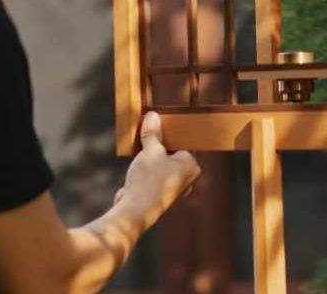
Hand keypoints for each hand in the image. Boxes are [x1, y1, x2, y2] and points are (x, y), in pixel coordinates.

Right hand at [113, 112, 199, 227]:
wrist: (135, 210)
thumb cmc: (149, 179)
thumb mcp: (150, 150)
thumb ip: (152, 133)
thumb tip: (152, 116)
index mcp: (192, 165)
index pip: (183, 141)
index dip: (170, 132)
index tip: (158, 124)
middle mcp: (186, 178)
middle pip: (172, 152)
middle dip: (159, 144)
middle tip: (147, 133)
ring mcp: (173, 187)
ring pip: (162, 164)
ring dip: (150, 156)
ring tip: (140, 148)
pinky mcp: (159, 194)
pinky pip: (154, 175)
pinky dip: (146, 169)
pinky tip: (136, 164)